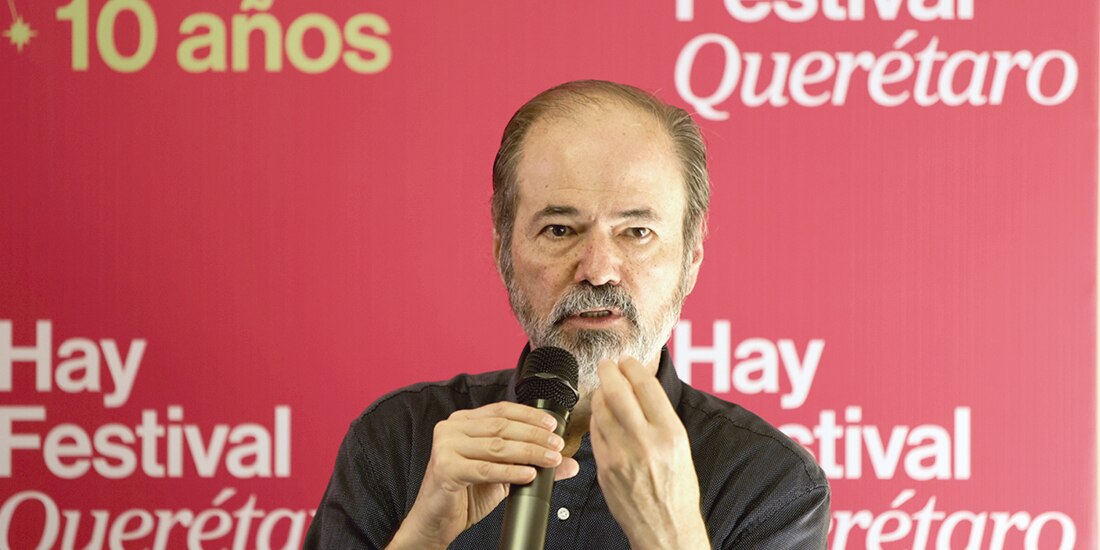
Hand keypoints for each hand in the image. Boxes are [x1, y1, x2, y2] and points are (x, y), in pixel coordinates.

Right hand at [388, 402, 580, 548]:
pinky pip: (486, 469)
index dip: (529, 416)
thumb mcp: (502, 474)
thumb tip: (569, 463)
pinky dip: (511, 471)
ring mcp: (445, 447)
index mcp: (462, 422)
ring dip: (528, 452)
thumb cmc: (465, 494)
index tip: (552, 426)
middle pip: (501, 427)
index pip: (501, 410)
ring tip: (550, 459)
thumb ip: (531, 463)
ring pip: (497, 446)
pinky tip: (529, 473)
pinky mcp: (445, 468)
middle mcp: (451, 429)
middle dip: (534, 436)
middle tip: (557, 446)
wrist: (437, 521)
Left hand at [590, 357, 709, 549]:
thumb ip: (660, 419)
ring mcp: (621, 454)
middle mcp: (646, 441)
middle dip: (609, 371)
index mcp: (671, 434)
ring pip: (602, 410)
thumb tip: (640, 388)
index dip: (633, 367)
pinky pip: (595, 432)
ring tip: (603, 389)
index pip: (646, 386)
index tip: (627, 360)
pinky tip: (600, 415)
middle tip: (606, 363)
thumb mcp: (680, 449)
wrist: (665, 528)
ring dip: (600, 393)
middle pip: (618, 391)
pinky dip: (596, 418)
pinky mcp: (604, 467)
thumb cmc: (676, 490)